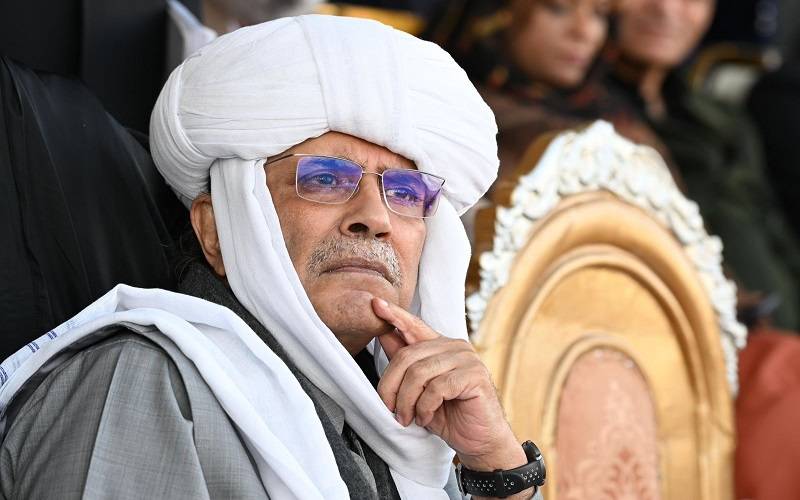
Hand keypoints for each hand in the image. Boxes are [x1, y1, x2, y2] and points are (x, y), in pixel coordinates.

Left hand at [371, 297, 527, 474]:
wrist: (480, 442)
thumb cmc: (449, 416)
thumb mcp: (419, 391)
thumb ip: (405, 365)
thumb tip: (383, 335)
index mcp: (441, 346)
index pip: (414, 325)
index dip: (394, 314)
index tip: (375, 304)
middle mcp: (454, 346)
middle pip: (407, 355)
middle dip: (391, 385)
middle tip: (389, 409)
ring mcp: (466, 359)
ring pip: (419, 373)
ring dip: (407, 401)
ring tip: (407, 418)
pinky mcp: (474, 375)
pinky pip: (436, 387)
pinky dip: (424, 407)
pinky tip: (425, 418)